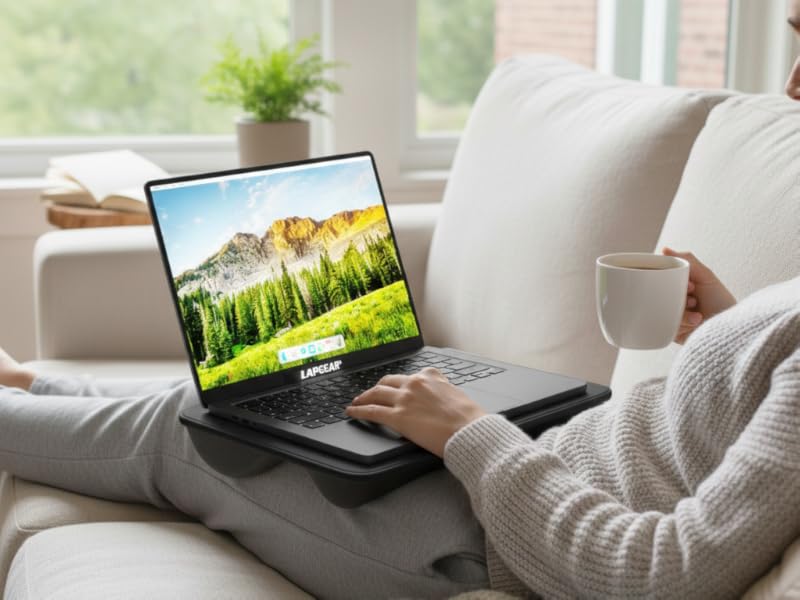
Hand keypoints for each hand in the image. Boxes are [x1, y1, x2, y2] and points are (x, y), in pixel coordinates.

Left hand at [346, 367, 485, 457]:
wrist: (470, 430)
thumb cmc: (469, 418)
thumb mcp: (457, 394)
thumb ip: (443, 390)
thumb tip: (440, 395)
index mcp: (430, 376)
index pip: (408, 376)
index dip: (398, 383)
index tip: (394, 387)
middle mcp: (414, 384)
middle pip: (387, 382)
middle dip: (377, 388)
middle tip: (370, 394)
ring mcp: (404, 399)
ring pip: (376, 394)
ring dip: (363, 397)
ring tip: (357, 402)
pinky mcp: (398, 417)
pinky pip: (372, 411)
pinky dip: (359, 411)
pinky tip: (352, 412)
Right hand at [662, 248, 735, 343]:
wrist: (732, 330)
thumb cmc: (722, 303)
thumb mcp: (706, 277)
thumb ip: (688, 261)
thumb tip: (664, 250)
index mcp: (679, 286)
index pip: (661, 277)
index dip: (670, 279)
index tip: (690, 284)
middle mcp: (672, 301)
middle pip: (658, 293)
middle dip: (678, 295)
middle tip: (693, 296)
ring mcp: (670, 316)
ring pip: (660, 309)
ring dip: (681, 310)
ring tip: (697, 313)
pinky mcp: (669, 332)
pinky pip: (663, 324)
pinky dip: (681, 323)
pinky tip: (695, 322)